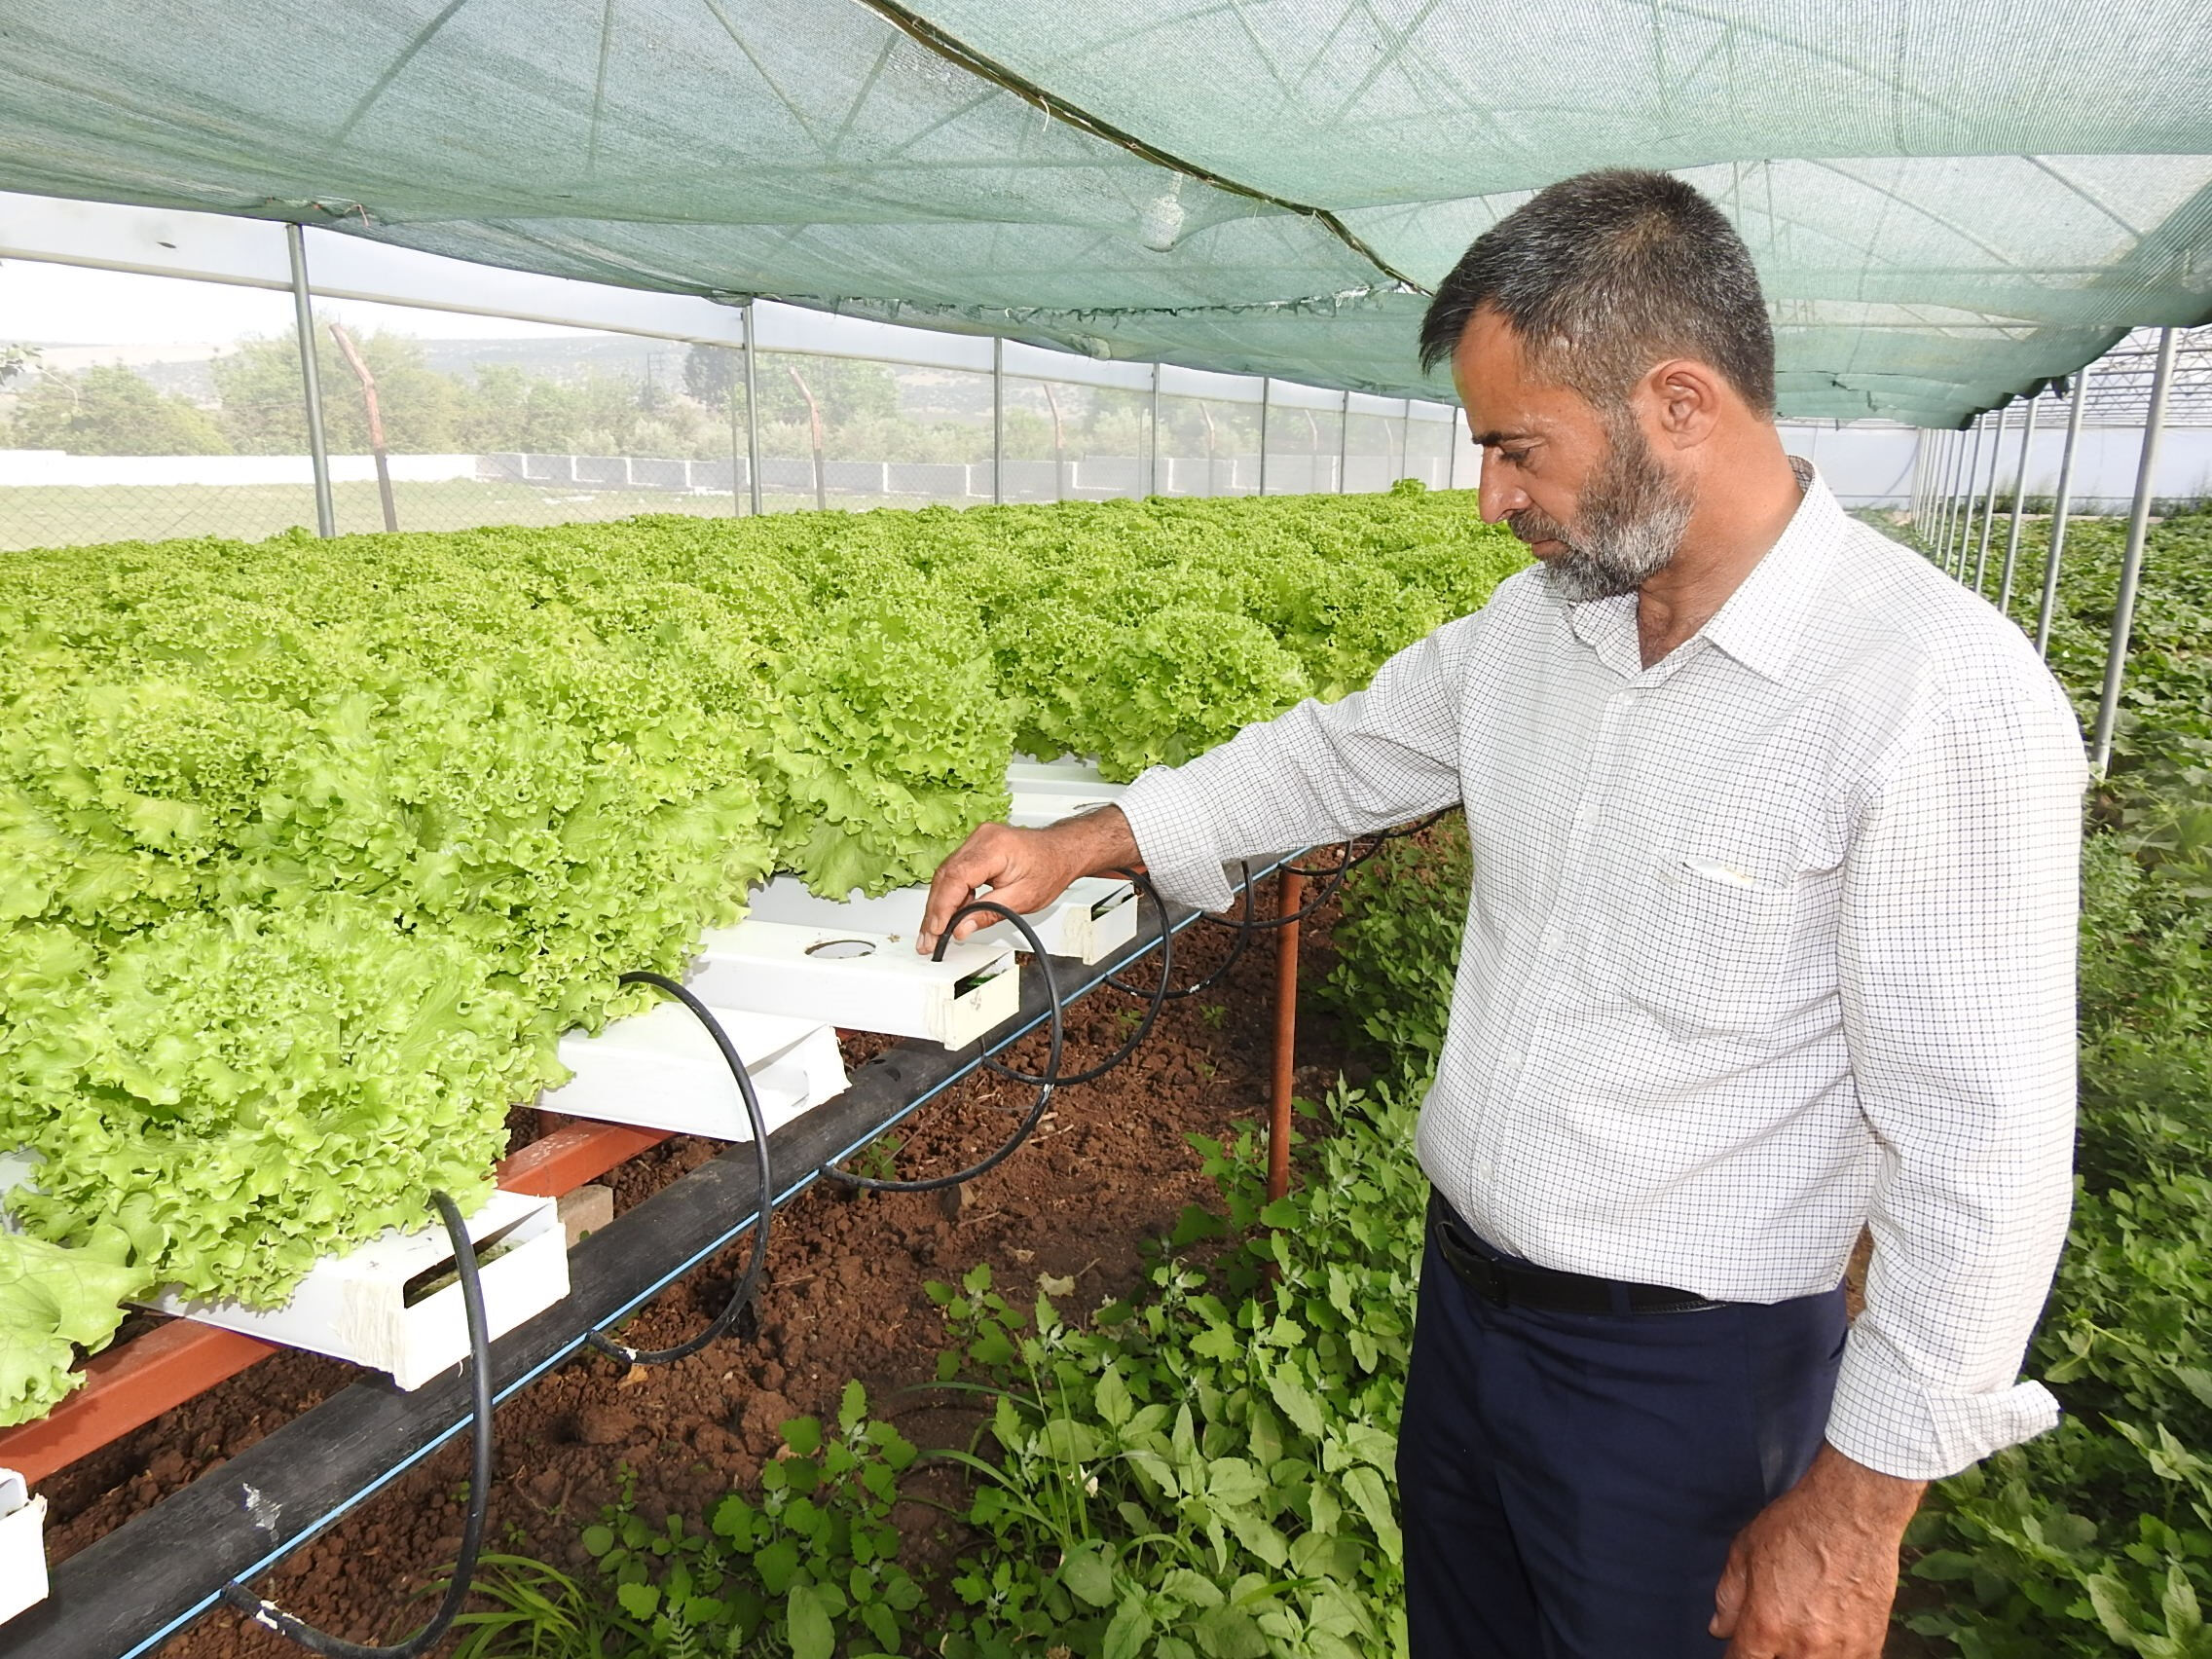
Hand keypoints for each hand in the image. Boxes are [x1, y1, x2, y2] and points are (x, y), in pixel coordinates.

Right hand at [917, 807, 1139, 952]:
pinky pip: (954, 872)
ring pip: (946, 875)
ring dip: (939, 905)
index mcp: (994, 847)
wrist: (1061, 852)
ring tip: (934, 933)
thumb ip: (989, 913)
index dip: (942, 907)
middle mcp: (981, 839)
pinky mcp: (975, 848)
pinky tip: (948, 916)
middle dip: (935, 911)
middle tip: (928, 939)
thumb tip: (961, 928)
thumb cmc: (1050, 869)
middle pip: (946, 876)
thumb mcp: (1023, 899)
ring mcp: (976, 841)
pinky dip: (950, 895)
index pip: (956, 878)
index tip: (936, 930)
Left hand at [1711, 1445, 1923, 1657]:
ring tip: (1803, 1630)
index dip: (1736, 1657)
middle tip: (1773, 1631)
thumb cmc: (1796, 1525)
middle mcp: (1802, 1647)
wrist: (1853, 1513)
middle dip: (1771, 1653)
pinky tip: (1829, 1637)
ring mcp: (1840, 1650)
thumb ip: (1729, 1596)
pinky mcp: (1869, 1644)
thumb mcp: (1744, 1552)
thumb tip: (1720, 1628)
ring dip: (1802, 1654)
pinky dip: (1836, 1655)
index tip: (1740, 1649)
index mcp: (1765, 1626)